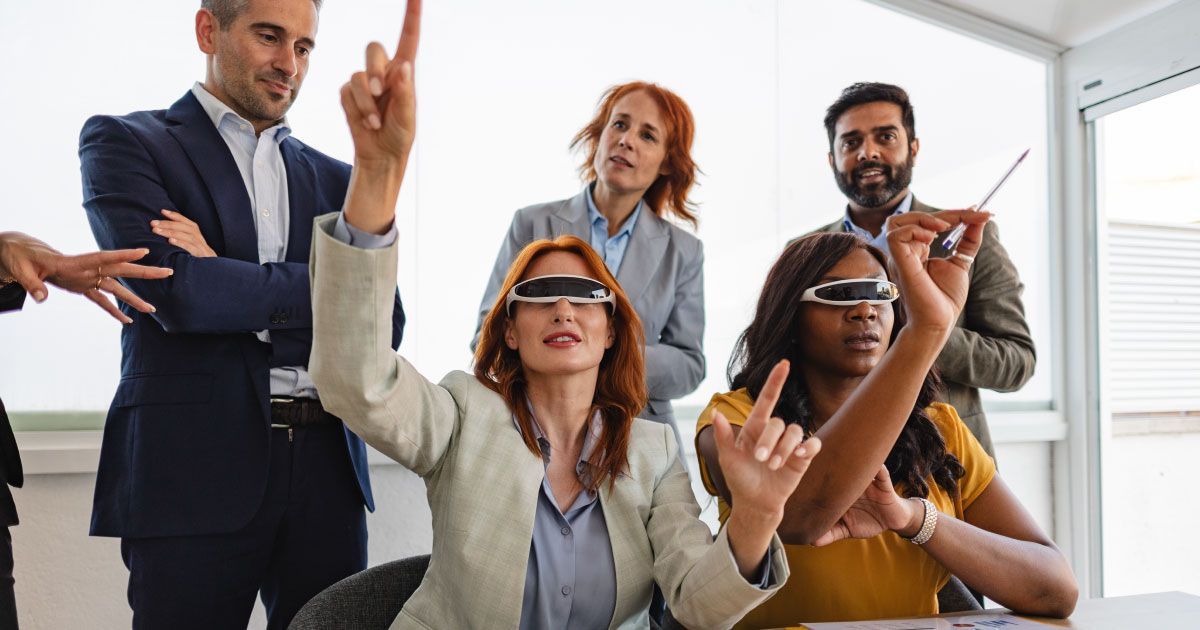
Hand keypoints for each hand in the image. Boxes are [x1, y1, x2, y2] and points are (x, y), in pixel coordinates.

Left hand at [0, 231, 172, 322]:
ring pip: (116, 288)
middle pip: (120, 271)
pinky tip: (126, 322)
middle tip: (168, 272)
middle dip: (144, 272)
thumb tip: (42, 298)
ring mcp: (87, 279)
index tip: (144, 252)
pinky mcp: (82, 288)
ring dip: (134, 297)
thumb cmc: (20, 259)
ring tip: (152, 309)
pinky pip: (102, 301)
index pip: (102, 257)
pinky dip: (114, 311)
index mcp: (73, 263)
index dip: (123, 255)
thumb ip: (33, 284)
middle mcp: (86, 270)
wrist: (21, 255)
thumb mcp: (22, 269)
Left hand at [151, 209, 215, 257]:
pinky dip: (181, 243)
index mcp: (197, 236)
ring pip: (187, 236)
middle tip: (153, 223)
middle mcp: (200, 240)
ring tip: (156, 231)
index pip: (187, 222)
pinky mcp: (201, 257)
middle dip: (168, 224)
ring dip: (170, 232)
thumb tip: (164, 230)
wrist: (211, 272)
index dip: (175, 216)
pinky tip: (170, 241)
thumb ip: (182, 239)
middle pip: (186, 228)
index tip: (162, 211)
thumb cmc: (196, 260)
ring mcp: (202, 249)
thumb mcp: (191, 248)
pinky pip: (191, 248)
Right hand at [341, 0, 419, 168]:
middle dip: (374, 70)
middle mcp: (384, 73)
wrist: (381, 155)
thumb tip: (403, 66)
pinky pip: (347, 90)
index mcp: (404, 73)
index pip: (408, 39)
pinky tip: (367, 122)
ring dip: (366, 100)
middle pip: (373, 49)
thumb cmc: (400, 135)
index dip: (411, 17)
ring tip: (376, 120)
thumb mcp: (408, 118)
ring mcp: (365, 82)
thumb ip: (405, 93)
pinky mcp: (349, 94)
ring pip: (358, 74)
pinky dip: (357, 108)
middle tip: (381, 92)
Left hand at [713, 360, 821, 521]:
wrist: (755, 502)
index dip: (776, 381)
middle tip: (760, 459)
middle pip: (778, 423)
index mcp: (755, 427)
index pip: (767, 399)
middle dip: (769, 440)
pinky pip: (813, 444)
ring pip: (796, 432)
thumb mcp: (727, 458)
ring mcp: (789, 444)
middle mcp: (773, 432)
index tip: (784, 363)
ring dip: (785, 448)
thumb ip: (723, 436)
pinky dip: (809, 447)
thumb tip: (716, 413)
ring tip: (773, 465)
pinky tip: (800, 456)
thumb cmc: (739, 478)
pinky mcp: (802, 458)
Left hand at [812, 465, 919, 545]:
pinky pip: (882, 473)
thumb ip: (831, 533)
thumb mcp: (848, 529)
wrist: (893, 519)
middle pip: (838, 468)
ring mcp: (867, 481)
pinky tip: (875, 466)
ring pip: (858, 466)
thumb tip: (812, 541)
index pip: (825, 482)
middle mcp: (850, 483)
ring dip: (852, 461)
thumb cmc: (867, 522)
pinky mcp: (883, 483)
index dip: (813, 479)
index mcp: (839, 492)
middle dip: (828, 463)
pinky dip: (879, 469)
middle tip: (814, 458)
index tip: (800, 478)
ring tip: (842, 455)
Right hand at [884, 209, 989, 334]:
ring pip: (897, 222)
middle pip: (911, 218)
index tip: (979, 212)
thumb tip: (981, 219)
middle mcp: (904, 252)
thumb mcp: (961, 263)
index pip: (928, 223)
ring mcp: (899, 257)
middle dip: (944, 212)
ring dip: (924, 218)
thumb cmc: (945, 300)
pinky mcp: (898, 263)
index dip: (953, 214)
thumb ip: (968, 240)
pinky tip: (932, 237)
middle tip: (970, 215)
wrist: (938, 322)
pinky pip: (895, 236)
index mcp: (915, 252)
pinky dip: (914, 230)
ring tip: (946, 227)